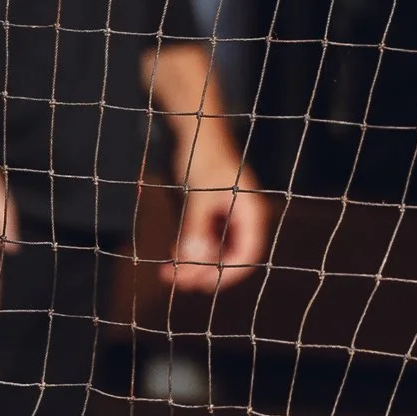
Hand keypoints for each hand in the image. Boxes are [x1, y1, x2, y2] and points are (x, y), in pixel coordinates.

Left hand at [165, 126, 269, 292]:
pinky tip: (170, 257)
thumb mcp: (198, 195)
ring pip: (210, 251)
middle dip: (202, 271)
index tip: (204, 284)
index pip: (246, 253)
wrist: (192, 131)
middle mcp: (239, 219)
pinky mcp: (206, 215)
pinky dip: (185, 250)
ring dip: (191, 264)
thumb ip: (194, 228)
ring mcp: (223, 217)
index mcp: (250, 213)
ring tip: (166, 274)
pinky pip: (198, 241)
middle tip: (178, 282)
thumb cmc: (203, 156)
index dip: (227, 273)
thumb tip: (190, 258)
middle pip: (227, 257)